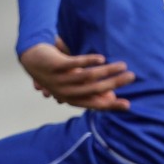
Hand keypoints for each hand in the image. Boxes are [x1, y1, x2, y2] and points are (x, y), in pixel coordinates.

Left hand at [20, 42, 135, 111]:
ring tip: (123, 65)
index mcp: (71, 98)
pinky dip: (89, 61)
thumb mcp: (74, 83)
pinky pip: (74, 64)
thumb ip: (90, 90)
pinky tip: (101, 58)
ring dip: (107, 71)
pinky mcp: (55, 66)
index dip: (111, 105)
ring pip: (88, 76)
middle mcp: (65, 92)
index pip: (95, 104)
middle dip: (115, 83)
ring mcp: (59, 79)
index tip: (128, 105)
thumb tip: (111, 96)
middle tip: (131, 77)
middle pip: (95, 89)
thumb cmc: (57, 72)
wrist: (32, 58)